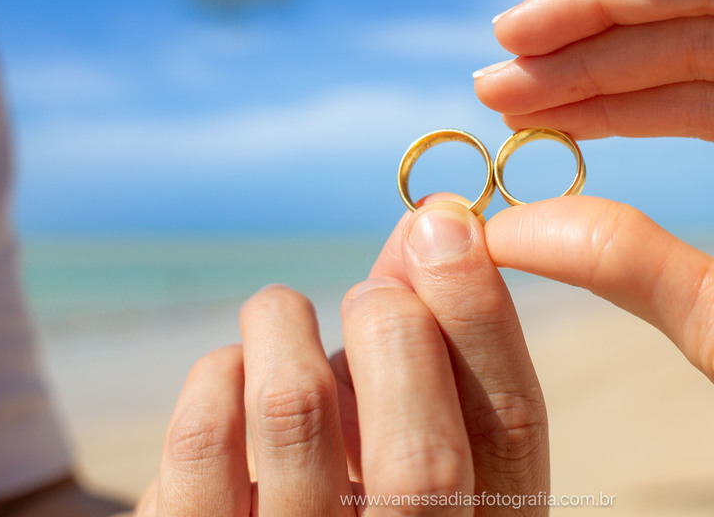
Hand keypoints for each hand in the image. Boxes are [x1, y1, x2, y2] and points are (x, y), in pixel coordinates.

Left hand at [129, 198, 546, 515]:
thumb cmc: (353, 492)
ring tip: (283, 314)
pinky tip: (235, 375)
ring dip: (287, 326)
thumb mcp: (412, 447)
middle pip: (421, 462)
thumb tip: (431, 223)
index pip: (511, 436)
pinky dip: (222, 372)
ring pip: (296, 412)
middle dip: (394, 329)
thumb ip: (432, 358)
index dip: (482, 316)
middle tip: (369, 294)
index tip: (446, 225)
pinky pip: (203, 438)